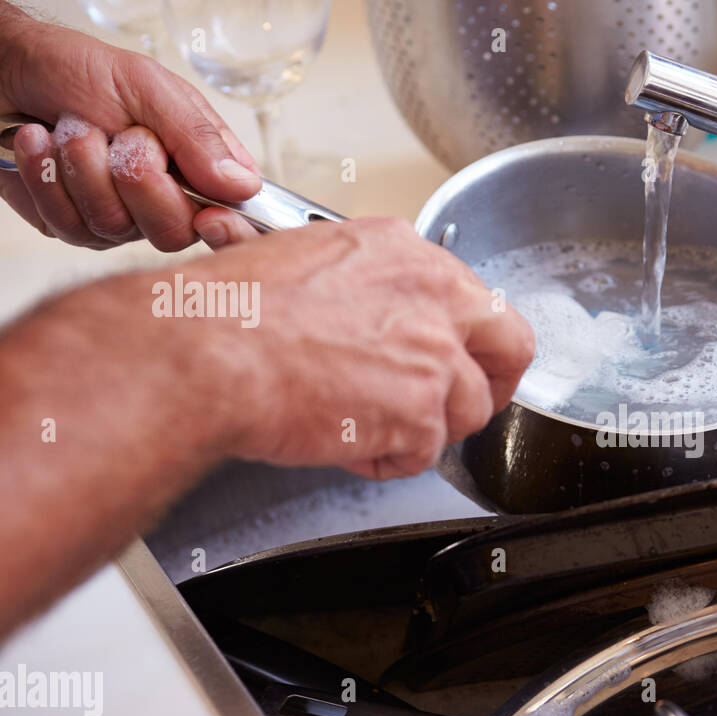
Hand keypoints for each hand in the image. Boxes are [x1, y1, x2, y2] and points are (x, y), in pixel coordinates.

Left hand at [0, 3, 260, 250]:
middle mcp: (166, 201)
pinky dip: (45, 175)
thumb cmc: (77, 71)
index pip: (238, 221)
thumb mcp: (147, 86)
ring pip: (113, 226)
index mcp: (201, 168)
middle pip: (173, 232)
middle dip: (136, 178)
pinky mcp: (72, 226)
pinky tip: (38, 143)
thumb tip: (244, 186)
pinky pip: (66, 223)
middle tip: (119, 136)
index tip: (209, 218)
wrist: (7, 70)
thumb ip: (197, 136)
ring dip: (81, 165)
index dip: (233, 232)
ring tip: (69, 126)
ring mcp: (119, 220)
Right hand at [148, 218, 531, 477]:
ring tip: (370, 428)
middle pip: (509, 346)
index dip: (465, 337)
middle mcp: (433, 297)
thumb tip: (372, 317)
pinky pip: (424, 453)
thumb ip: (365, 289)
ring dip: (426, 429)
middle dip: (493, 383)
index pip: (473, 298)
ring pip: (469, 410)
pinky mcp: (421, 412)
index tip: (453, 356)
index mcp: (406, 254)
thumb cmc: (230, 313)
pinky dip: (387, 459)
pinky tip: (346, 444)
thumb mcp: (308, 264)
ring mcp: (434, 356)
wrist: (205, 353)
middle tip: (462, 406)